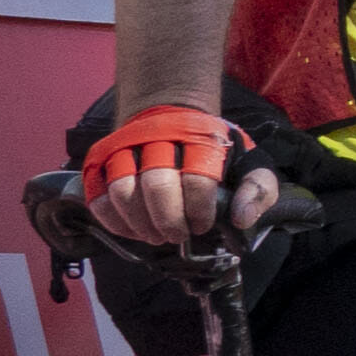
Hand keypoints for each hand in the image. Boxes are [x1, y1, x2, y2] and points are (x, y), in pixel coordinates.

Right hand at [83, 105, 263, 255]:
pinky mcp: (100, 158)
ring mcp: (124, 145)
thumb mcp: (247, 163)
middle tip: (176, 235)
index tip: (201, 225)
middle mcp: (158, 136)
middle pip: (156, 184)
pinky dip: (112, 218)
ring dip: (138, 221)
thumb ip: (257, 189)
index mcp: (199, 137)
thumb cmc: (212, 152)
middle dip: (167, 219)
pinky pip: (97, 192)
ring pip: (122, 188)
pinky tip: (132, 230)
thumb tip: (241, 219)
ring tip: (154, 236)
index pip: (197, 177)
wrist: (173, 119)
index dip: (199, 209)